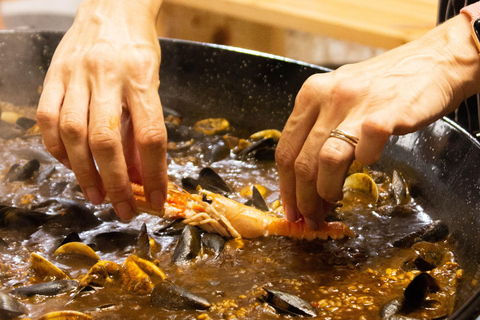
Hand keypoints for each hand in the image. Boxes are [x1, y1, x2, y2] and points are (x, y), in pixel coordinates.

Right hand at [37, 0, 165, 219]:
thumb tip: (140, 174)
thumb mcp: (152, 83)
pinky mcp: (53, 74)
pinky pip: (48, 118)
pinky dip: (57, 148)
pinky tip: (69, 164)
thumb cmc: (138, 49)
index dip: (153, 173)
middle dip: (115, 183)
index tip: (155, 199)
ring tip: (96, 196)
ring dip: (84, 172)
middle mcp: (107, 76)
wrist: (112, 7)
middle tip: (122, 208)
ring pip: (74, 133)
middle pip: (107, 140)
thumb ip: (142, 127)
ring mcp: (75, 74)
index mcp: (141, 78)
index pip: (150, 135)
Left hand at [276, 14, 479, 229]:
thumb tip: (306, 179)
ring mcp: (356, 104)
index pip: (284, 149)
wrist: (433, 60)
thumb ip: (320, 129)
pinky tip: (367, 165)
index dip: (285, 186)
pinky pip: (367, 149)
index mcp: (310, 95)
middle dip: (301, 198)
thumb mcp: (338, 97)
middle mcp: (327, 97)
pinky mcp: (387, 112)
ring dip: (325, 191)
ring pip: (325, 159)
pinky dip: (365, 164)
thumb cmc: (383, 84)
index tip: (289, 208)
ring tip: (330, 205)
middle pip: (300, 160)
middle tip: (310, 217)